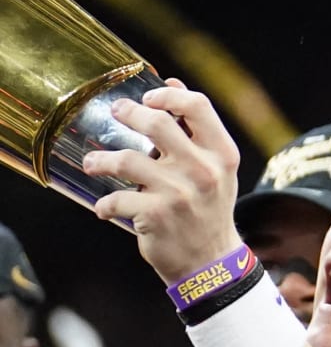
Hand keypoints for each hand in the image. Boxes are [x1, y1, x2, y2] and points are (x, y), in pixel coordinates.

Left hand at [84, 79, 242, 285]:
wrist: (210, 261)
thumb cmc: (209, 209)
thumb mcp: (216, 169)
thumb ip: (196, 131)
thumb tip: (172, 85)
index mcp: (221, 155)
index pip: (198, 107)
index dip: (168, 96)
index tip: (149, 97)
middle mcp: (203, 171)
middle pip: (157, 123)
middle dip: (129, 112)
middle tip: (117, 112)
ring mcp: (179, 193)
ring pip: (125, 160)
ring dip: (100, 161)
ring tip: (93, 164)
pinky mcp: (156, 216)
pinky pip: (115, 199)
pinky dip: (105, 204)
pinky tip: (105, 208)